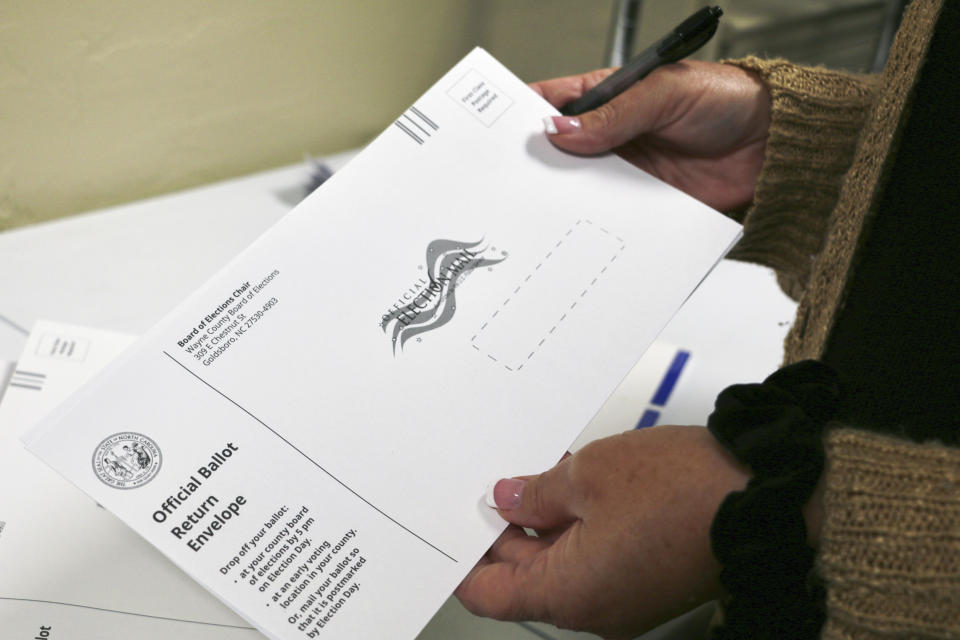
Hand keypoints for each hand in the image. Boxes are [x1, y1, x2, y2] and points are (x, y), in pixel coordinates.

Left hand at [455, 425, 749, 638]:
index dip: (466, 559)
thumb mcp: (589, 475)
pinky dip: (577, 527)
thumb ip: (536, 492)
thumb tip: (507, 498)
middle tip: (493, 482)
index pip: (490, 594)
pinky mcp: (648, 581)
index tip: (454, 524)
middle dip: (505, 530)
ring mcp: (624, 599)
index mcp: (569, 594)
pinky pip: (595, 560)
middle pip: (525, 577)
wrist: (766, 498)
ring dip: (544, 523)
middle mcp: (594, 610)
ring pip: (561, 565)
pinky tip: (573, 485)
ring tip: (535, 474)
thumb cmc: (683, 490)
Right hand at [532, 61, 770, 211]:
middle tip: (516, 179)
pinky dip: (596, 221)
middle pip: (559, 152)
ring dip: (564, 197)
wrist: (773, 145)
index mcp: (608, 97)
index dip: (525, 115)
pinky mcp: (642, 202)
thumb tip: (562, 130)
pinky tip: (584, 224)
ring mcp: (625, 170)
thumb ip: (613, 114)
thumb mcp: (665, 94)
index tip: (500, 133)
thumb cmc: (727, 100)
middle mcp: (611, 135)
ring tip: (544, 207)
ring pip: (579, 186)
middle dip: (538, 164)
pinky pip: (611, 214)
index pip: (553, 103)